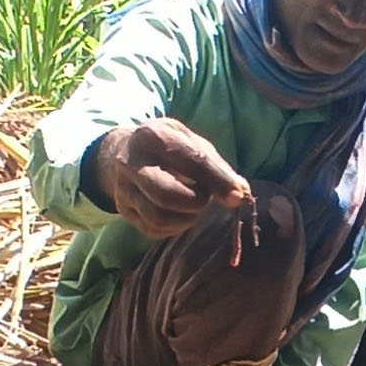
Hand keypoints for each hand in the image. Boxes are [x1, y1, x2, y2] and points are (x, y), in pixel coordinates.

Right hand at [93, 119, 250, 238]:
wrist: (124, 153)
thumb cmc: (169, 148)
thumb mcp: (192, 143)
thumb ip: (217, 167)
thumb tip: (241, 194)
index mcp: (152, 136)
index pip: (190, 161)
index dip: (217, 181)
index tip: (237, 196)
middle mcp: (131, 163)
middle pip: (166, 194)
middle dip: (195, 202)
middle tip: (205, 198)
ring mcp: (123, 189)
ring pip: (158, 217)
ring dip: (187, 218)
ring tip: (194, 205)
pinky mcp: (124, 211)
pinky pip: (153, 230)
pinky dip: (175, 227)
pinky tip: (180, 214)